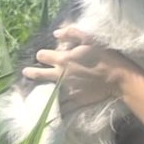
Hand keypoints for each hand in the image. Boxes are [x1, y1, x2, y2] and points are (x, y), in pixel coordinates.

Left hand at [21, 26, 138, 112]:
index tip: (43, 56)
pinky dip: (54, 107)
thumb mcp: (90, 38)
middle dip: (31, 73)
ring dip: (42, 90)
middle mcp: (61, 75)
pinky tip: (50, 109)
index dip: (42, 55)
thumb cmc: (105, 56)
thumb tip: (55, 33)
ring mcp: (67, 90)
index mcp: (63, 59)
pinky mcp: (75, 101)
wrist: (118, 78)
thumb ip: (71, 33)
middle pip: (39, 75)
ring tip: (37, 91)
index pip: (42, 56)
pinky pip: (61, 106)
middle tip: (25, 73)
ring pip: (48, 91)